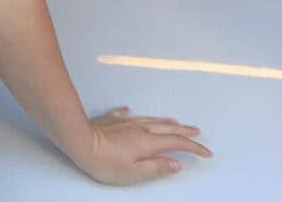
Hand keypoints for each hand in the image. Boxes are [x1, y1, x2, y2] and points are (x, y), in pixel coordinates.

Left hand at [77, 106, 212, 184]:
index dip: (194, 148)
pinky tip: (129, 110)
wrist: (79, 141)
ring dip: (164, 121)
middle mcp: (138, 129)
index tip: (205, 152)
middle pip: (167, 128)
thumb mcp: (134, 173)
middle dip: (184, 131)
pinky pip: (123, 114)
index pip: (176, 143)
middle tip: (196, 131)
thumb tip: (175, 164)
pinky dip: (130, 114)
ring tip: (174, 121)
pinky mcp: (109, 120)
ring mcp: (124, 122)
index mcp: (147, 143)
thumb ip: (156, 168)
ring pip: (149, 120)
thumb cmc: (104, 161)